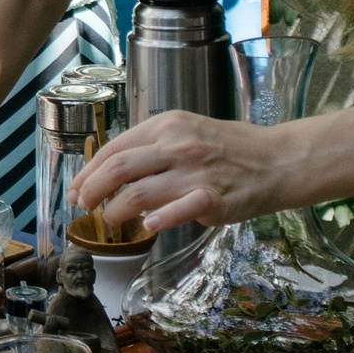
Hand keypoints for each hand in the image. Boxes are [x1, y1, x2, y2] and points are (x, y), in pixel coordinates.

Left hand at [69, 110, 282, 234]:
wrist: (278, 160)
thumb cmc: (230, 149)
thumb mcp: (187, 132)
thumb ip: (152, 149)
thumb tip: (111, 172)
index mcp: (166, 126)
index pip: (113, 148)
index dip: (87, 172)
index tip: (76, 190)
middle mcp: (178, 145)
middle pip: (118, 168)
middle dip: (91, 191)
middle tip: (83, 206)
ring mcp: (196, 172)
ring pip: (139, 193)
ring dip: (116, 211)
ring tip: (111, 220)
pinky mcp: (214, 199)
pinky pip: (179, 210)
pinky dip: (158, 220)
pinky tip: (147, 226)